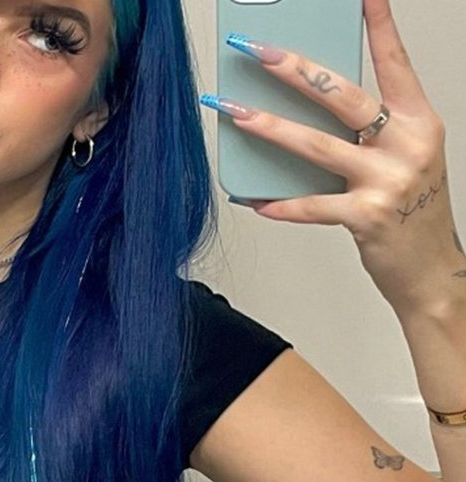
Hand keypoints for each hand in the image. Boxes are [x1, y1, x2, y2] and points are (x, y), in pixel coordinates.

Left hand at [202, 0, 464, 317]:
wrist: (431, 272)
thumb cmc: (409, 215)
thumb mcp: (400, 163)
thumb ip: (364, 138)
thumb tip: (306, 117)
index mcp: (417, 122)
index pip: (395, 63)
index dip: (379, 26)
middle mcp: (406, 145)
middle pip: (342, 95)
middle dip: (293, 68)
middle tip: (257, 50)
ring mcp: (387, 181)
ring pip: (317, 145)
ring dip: (269, 127)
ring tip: (235, 112)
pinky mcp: (366, 217)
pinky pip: (312, 206)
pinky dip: (282, 204)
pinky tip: (255, 200)